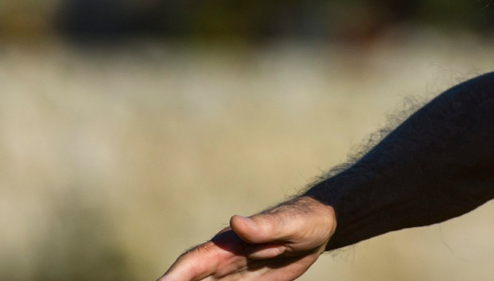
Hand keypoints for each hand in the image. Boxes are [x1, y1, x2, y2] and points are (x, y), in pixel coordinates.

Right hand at [157, 198, 337, 280]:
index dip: (174, 276)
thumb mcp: (289, 223)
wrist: (320, 226)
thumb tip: (235, 221)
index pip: (194, 261)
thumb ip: (264, 225)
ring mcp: (233, 274)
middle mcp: (225, 260)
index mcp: (230, 244)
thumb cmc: (304, 219)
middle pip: (190, 280)